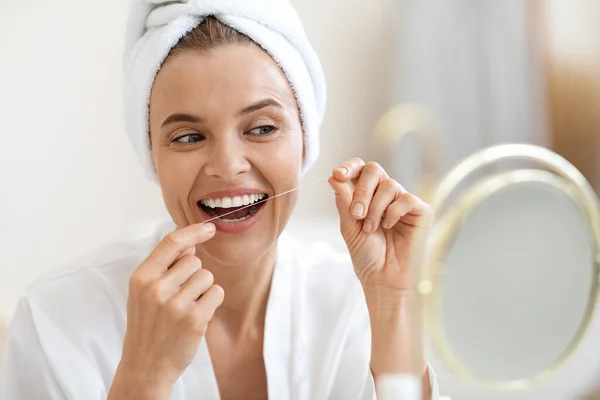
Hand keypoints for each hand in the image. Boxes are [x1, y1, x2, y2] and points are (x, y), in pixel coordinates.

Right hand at [109, 223, 223, 398]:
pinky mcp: (195, 318)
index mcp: (141, 277)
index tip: (209, 228)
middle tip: (179, 297)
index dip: (193, 232)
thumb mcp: (144, 293)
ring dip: (203, 289)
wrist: (145, 366)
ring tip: (185, 308)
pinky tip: (196, 315)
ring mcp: (176, 304)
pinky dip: (212, 301)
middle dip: (193, 275)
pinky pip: (217, 292)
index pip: (171, 242)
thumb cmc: (147, 326)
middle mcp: (157, 288)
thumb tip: (191, 244)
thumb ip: (165, 266)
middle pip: (194, 261)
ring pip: (207, 276)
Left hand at [328, 159, 433, 291]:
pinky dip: (393, 212)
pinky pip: (406, 199)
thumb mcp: (349, 227)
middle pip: (374, 170)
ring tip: (371, 229)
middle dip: (362, 190)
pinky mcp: (421, 211)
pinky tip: (389, 227)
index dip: (349, 166)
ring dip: (375, 208)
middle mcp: (386, 195)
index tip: (339, 174)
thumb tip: (334, 176)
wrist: (383, 280)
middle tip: (356, 214)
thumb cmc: (366, 256)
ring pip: (388, 185)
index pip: (360, 169)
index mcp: (367, 195)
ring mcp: (404, 202)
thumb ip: (344, 202)